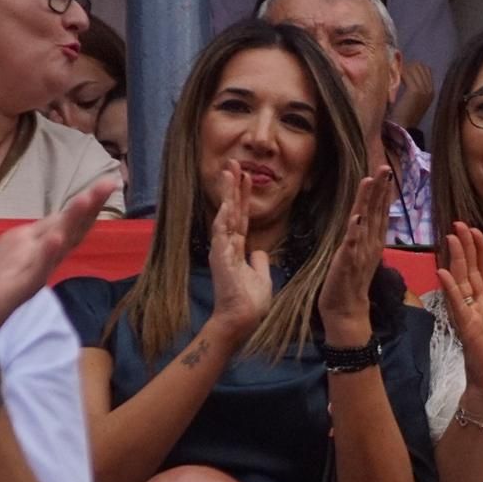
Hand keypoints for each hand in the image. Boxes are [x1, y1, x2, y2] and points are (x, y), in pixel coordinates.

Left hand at [0, 174, 114, 367]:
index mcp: (23, 245)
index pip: (59, 220)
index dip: (82, 202)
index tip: (106, 181)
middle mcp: (31, 258)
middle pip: (66, 229)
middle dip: (86, 208)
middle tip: (110, 183)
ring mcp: (25, 276)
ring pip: (57, 248)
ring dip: (73, 225)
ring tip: (88, 200)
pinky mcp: (12, 295)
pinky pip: (35, 275)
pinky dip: (47, 258)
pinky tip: (57, 241)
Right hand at [206, 166, 273, 343]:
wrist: (243, 320)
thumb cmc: (251, 301)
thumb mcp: (261, 275)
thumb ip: (258, 261)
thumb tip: (259, 250)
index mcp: (238, 247)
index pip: (241, 215)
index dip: (243, 195)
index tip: (244, 175)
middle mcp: (228, 245)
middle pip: (232, 210)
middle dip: (232, 186)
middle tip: (232, 162)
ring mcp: (223, 250)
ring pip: (225, 215)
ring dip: (227, 194)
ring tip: (229, 172)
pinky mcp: (221, 258)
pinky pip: (222, 234)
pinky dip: (224, 217)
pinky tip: (226, 202)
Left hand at [317, 167, 393, 335]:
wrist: (346, 311)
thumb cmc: (350, 282)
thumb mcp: (359, 253)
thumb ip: (364, 235)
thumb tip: (365, 218)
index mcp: (372, 241)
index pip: (379, 212)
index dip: (382, 191)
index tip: (385, 171)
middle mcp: (370, 244)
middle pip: (375, 212)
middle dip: (379, 189)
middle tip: (384, 167)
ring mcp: (360, 254)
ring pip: (365, 222)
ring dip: (368, 202)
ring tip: (371, 182)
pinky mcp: (347, 264)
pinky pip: (351, 245)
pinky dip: (355, 231)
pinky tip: (356, 218)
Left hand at [391, 61, 435, 128]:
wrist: (403, 127)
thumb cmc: (404, 114)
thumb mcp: (414, 99)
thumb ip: (415, 86)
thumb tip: (407, 70)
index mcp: (432, 91)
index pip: (426, 69)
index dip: (415, 66)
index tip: (404, 69)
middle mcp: (430, 89)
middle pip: (421, 67)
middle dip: (409, 65)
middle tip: (398, 69)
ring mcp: (424, 90)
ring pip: (414, 68)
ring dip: (404, 68)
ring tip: (395, 72)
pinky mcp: (415, 90)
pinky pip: (407, 74)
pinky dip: (400, 72)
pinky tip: (394, 75)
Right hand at [437, 223, 482, 407]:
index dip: (481, 252)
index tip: (476, 231)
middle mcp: (478, 306)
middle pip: (472, 271)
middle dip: (466, 248)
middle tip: (459, 225)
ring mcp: (470, 315)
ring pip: (463, 282)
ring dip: (457, 260)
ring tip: (451, 238)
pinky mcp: (466, 327)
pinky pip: (457, 305)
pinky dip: (451, 289)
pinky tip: (443, 271)